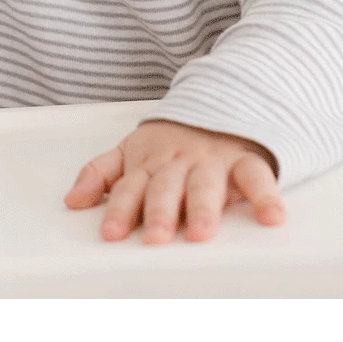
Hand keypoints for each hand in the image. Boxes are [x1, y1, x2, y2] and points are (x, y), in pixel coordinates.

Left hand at [63, 120, 284, 243]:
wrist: (216, 103)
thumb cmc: (169, 140)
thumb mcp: (129, 151)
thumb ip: (99, 174)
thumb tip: (71, 202)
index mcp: (148, 163)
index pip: (130, 188)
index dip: (120, 211)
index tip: (111, 233)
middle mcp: (179, 163)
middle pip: (167, 189)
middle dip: (160, 213)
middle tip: (156, 238)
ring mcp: (212, 162)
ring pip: (207, 186)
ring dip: (204, 209)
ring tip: (201, 233)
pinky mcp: (245, 161)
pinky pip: (257, 177)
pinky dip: (266, 196)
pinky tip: (271, 217)